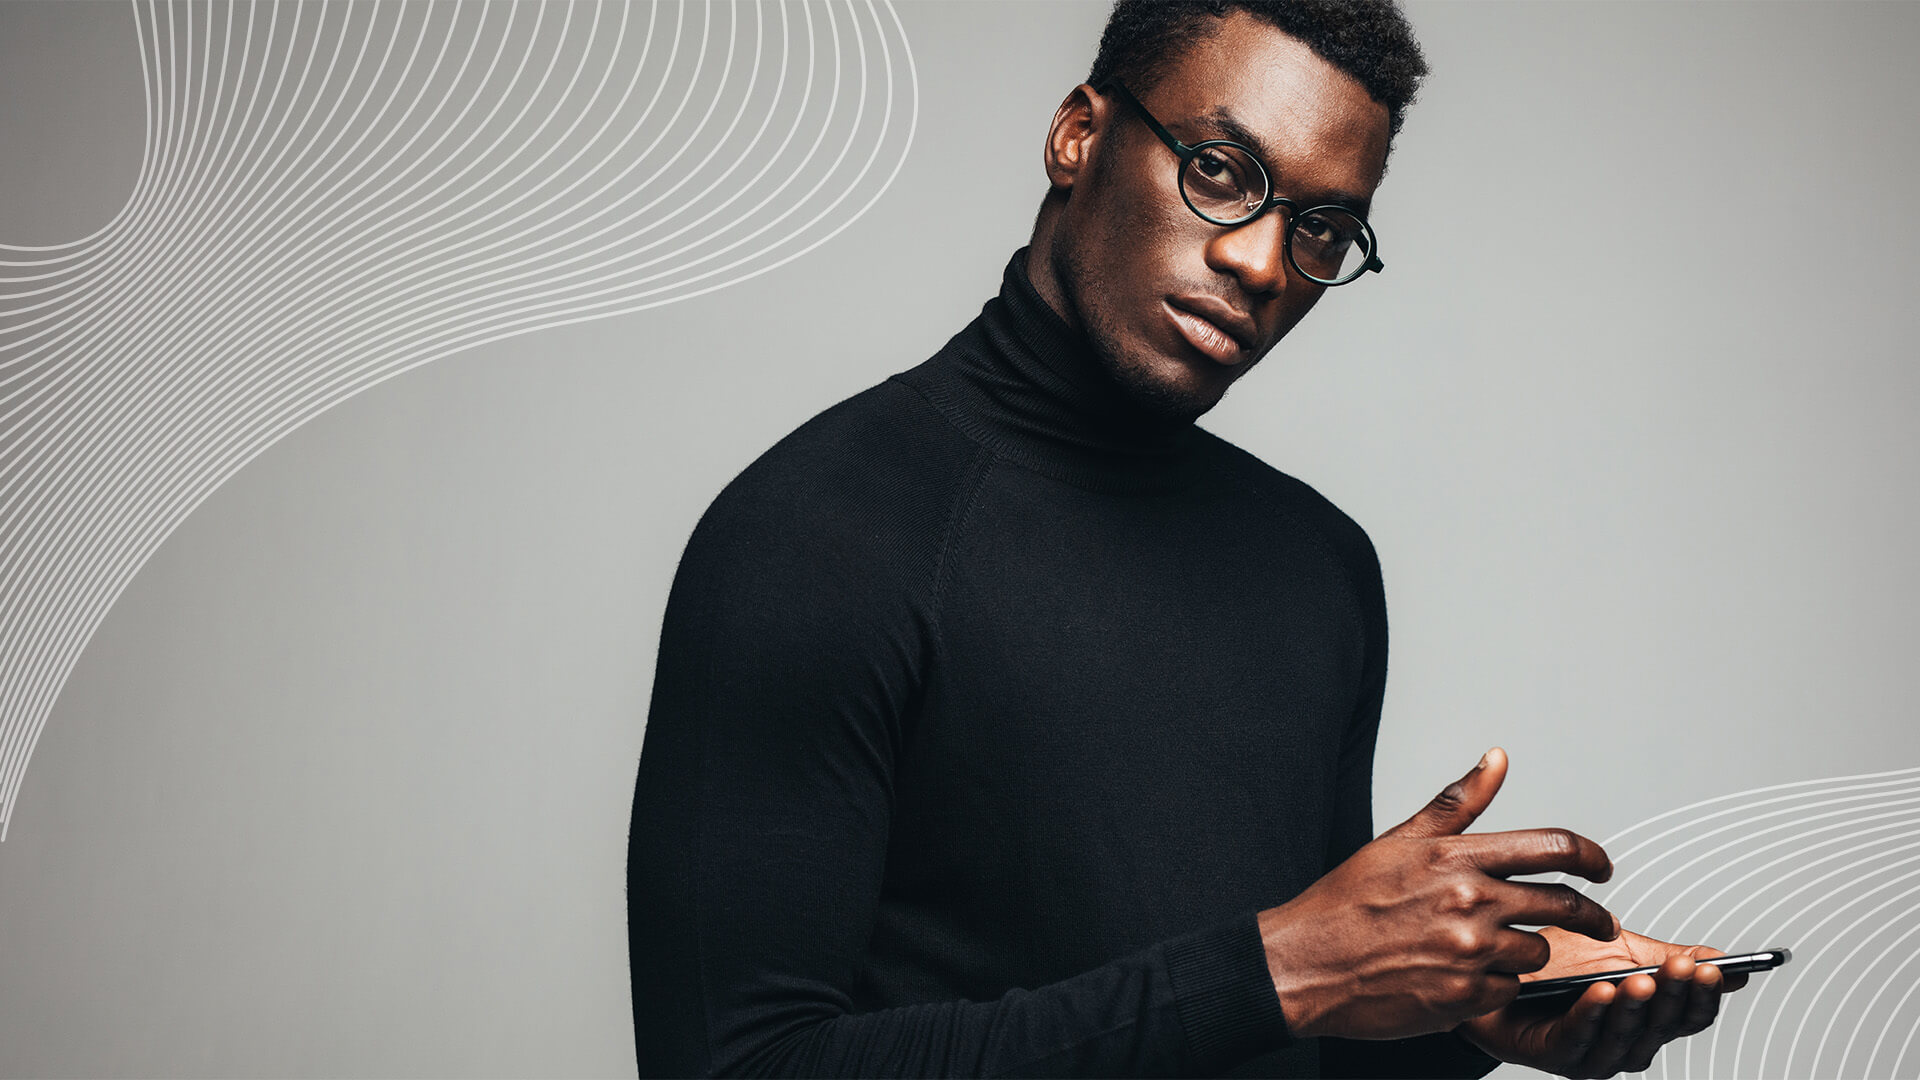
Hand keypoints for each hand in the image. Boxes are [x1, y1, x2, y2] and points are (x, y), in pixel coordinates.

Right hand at [1257, 747, 1618, 1039]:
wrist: (1305, 962)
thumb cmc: (1346, 902)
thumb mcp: (1399, 841)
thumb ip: (1457, 802)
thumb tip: (1497, 759)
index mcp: (1456, 857)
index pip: (1552, 848)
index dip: (1591, 858)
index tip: (1602, 868)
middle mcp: (1469, 902)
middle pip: (1562, 905)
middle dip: (1591, 915)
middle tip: (1600, 921)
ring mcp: (1469, 953)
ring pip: (1538, 952)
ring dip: (1529, 951)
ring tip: (1499, 950)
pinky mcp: (1463, 997)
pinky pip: (1509, 991)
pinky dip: (1497, 986)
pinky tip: (1468, 977)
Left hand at [1455, 925, 1750, 1077]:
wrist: (1497, 970)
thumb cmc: (1556, 966)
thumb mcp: (1620, 952)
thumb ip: (1668, 959)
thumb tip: (1724, 964)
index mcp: (1648, 1019)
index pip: (1689, 1014)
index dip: (1702, 994)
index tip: (1712, 968)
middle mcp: (1627, 1042)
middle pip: (1663, 1026)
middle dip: (1675, 995)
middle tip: (1684, 968)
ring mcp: (1593, 1053)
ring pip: (1624, 1035)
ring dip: (1636, 1007)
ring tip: (1644, 980)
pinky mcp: (1556, 1054)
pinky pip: (1578, 1036)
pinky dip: (1592, 1014)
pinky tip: (1601, 992)